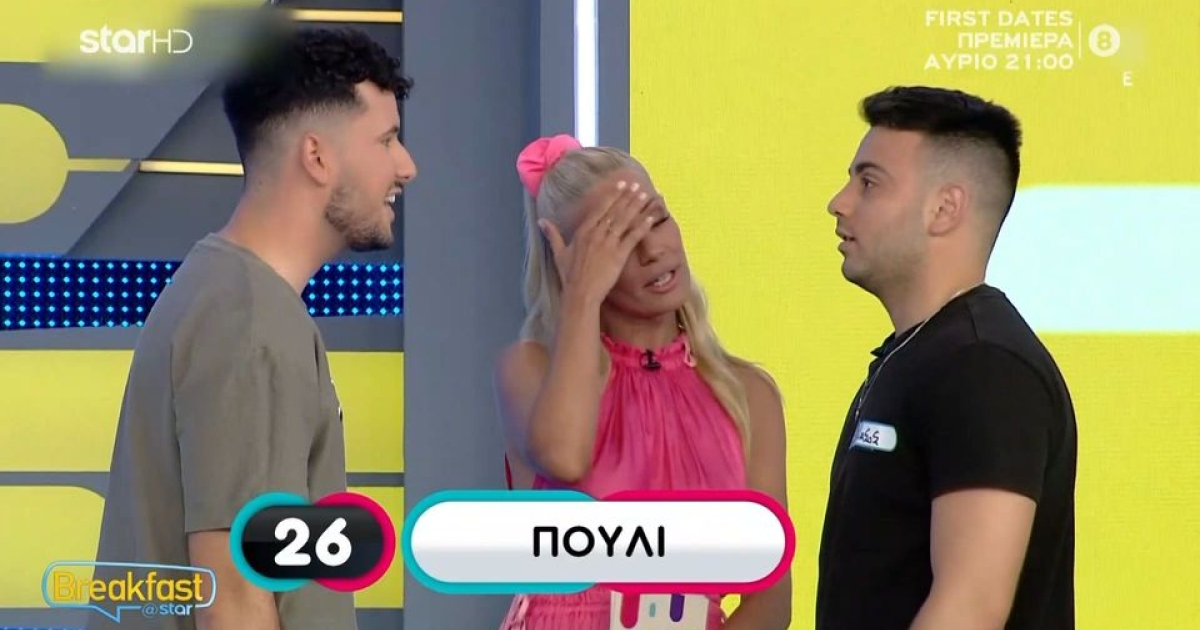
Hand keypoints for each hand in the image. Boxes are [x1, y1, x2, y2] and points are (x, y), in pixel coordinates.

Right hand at [539, 181, 656, 301]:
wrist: (580, 294)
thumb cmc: (569, 276)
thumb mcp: (559, 253)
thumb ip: (552, 234)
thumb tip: (541, 221)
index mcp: (583, 231)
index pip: (600, 208)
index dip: (612, 195)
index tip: (621, 184)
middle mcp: (596, 233)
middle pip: (615, 211)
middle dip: (627, 196)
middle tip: (637, 184)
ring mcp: (608, 244)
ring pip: (625, 220)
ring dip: (637, 206)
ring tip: (646, 194)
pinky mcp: (619, 255)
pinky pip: (633, 237)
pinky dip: (643, 226)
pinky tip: (651, 217)